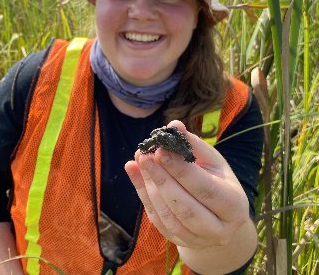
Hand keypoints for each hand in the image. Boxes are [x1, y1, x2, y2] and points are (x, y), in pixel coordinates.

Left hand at [124, 120, 249, 249]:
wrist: (219, 217)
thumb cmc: (216, 180)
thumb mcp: (212, 161)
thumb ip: (193, 144)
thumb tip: (174, 125)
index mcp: (233, 205)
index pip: (205, 188)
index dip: (181, 170)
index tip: (161, 150)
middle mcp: (219, 229)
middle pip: (185, 207)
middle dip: (161, 179)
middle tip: (144, 155)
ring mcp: (198, 240)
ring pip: (169, 216)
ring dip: (149, 187)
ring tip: (138, 161)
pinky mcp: (179, 241)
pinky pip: (158, 220)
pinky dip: (143, 195)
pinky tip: (135, 173)